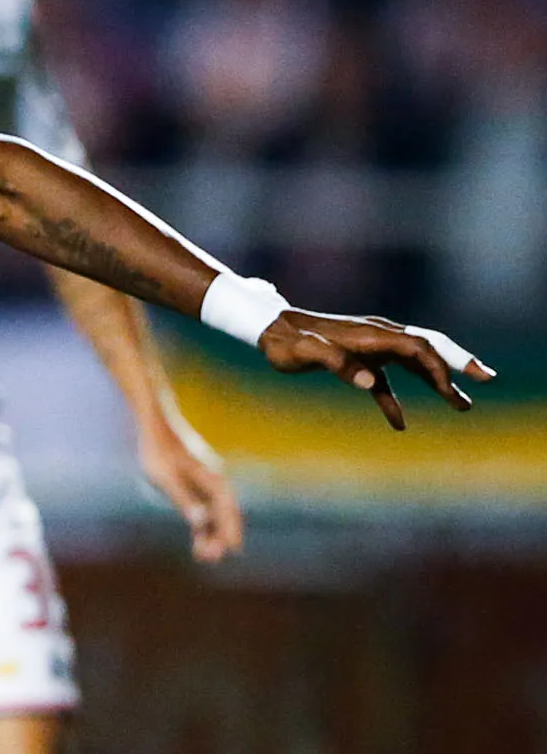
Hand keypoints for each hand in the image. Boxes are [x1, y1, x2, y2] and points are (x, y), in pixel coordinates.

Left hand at [136, 413, 243, 562]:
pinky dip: (203, 524)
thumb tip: (200, 521)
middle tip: (212, 559)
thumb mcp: (167, 477)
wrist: (154, 428)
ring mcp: (206, 483)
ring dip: (212, 533)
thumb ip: (183, 499)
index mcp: (212, 479)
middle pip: (224, 513)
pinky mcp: (195, 484)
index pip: (227, 509)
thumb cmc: (158, 451)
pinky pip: (204, 508)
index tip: (234, 549)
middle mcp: (214, 482)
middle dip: (221, 536)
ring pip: (214, 513)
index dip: (230, 529)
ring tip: (205, 557)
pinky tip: (200, 540)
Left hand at [257, 309, 492, 429]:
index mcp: (371, 334)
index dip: (439, 367)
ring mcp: (370, 348)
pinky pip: (385, 381)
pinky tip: (399, 424)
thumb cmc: (284, 341)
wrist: (267, 329)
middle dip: (459, 362)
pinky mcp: (358, 361)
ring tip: (463, 405)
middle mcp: (378, 336)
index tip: (451, 392)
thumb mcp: (305, 353)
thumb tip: (369, 381)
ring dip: (437, 382)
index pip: (418, 347)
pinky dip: (394, 400)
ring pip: (414, 363)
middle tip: (487, 378)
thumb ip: (337, 364)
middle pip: (428, 347)